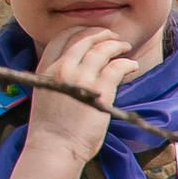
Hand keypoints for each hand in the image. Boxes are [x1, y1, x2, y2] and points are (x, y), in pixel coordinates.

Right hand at [20, 26, 142, 167]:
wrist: (55, 147)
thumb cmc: (50, 129)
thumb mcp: (44, 94)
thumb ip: (56, 78)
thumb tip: (75, 69)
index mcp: (46, 69)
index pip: (62, 37)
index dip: (80, 31)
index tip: (92, 34)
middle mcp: (62, 69)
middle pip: (83, 38)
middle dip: (100, 33)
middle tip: (113, 36)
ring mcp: (81, 78)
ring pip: (101, 49)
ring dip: (116, 45)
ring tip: (125, 47)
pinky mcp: (100, 91)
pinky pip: (117, 67)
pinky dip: (127, 63)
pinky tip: (132, 66)